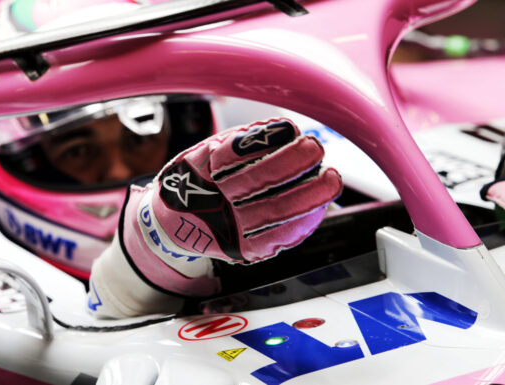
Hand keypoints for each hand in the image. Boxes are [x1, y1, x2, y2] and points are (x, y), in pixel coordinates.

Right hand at [88, 118, 341, 316]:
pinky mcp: (244, 249)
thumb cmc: (195, 183)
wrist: (173, 225)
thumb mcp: (202, 154)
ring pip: (274, 211)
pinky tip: (321, 207)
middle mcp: (213, 203)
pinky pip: (279, 237)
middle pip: (257, 182)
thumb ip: (238, 142)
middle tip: (314, 147)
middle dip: (291, 163)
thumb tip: (279, 129)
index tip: (289, 127)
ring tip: (331, 179)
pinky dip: (304, 222)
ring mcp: (230, 229)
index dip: (261, 141)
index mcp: (199, 173)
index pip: (230, 155)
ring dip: (308, 195)